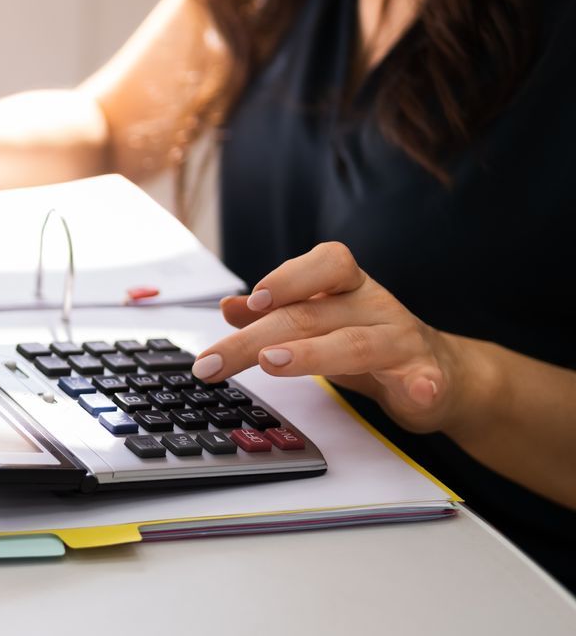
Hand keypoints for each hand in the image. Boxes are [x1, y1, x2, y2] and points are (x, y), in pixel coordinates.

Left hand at [192, 242, 473, 433]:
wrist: (440, 371)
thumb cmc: (367, 340)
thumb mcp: (319, 322)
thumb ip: (275, 314)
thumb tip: (228, 307)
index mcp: (347, 287)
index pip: (325, 263)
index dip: (288, 278)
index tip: (254, 300)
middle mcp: (373, 306)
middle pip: (311, 316)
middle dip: (255, 339)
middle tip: (215, 361)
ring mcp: (401, 339)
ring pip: (356, 344)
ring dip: (313, 353)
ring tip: (274, 363)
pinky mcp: (425, 376)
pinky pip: (424, 378)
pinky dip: (422, 385)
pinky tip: (417, 392)